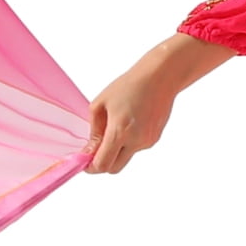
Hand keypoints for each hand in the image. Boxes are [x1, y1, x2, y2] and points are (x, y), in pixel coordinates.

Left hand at [84, 34, 233, 173]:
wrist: (160, 77)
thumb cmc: (129, 85)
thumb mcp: (100, 104)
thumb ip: (94, 132)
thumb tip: (88, 151)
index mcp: (120, 131)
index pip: (103, 164)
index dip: (91, 167)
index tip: (85, 161)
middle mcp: (136, 141)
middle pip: (114, 168)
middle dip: (103, 163)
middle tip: (96, 150)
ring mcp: (147, 141)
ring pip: (125, 157)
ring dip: (116, 150)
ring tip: (117, 125)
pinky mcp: (154, 139)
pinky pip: (136, 148)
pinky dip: (128, 142)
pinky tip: (130, 123)